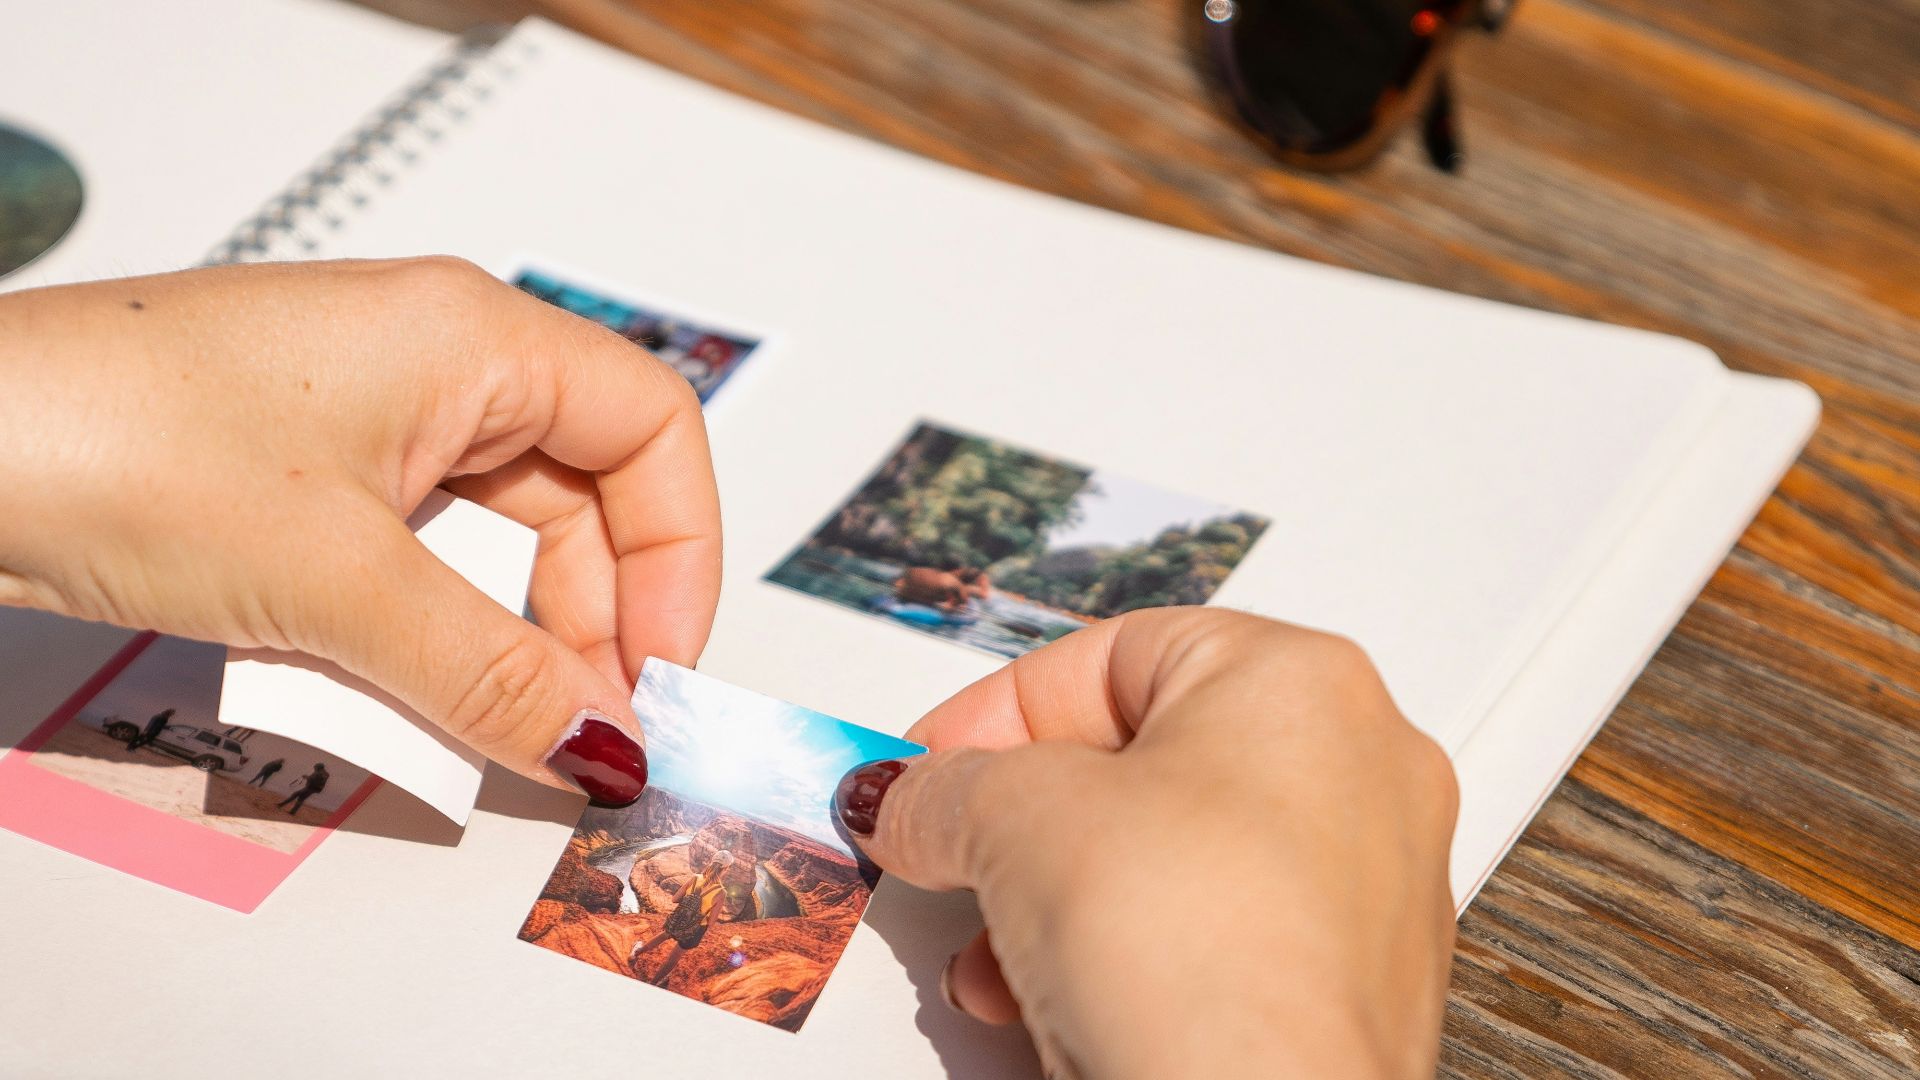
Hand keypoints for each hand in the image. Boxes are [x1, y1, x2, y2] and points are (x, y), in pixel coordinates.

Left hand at [0, 258, 721, 804]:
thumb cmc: (130, 449)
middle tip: (582, 735)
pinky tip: (410, 695)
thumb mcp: (343, 582)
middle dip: (595, 619)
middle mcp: (435, 364)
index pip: (652, 431)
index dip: (678, 557)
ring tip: (494, 731)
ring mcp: (362, 419)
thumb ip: (491, 674)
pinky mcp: (299, 476)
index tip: (659, 673)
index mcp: (476, 337)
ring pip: (495, 538)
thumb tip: (608, 749)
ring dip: (508, 639)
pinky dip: (428, 631)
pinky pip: (413, 558)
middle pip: (581, 495)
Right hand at [836, 608, 1456, 1078]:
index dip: (998, 710)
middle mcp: (1361, 769)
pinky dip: (1131, 959)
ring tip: (996, 958)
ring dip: (1061, 901)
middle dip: (1024, 823)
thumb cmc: (1196, 957)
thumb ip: (946, 788)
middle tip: (953, 852)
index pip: (1113, 656)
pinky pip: (1217, 940)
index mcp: (1301, 681)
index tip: (928, 765)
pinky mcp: (1352, 988)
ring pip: (1176, 861)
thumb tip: (913, 796)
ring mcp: (1370, 885)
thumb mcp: (1015, 821)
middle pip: (1144, 762)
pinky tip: (1059, 1007)